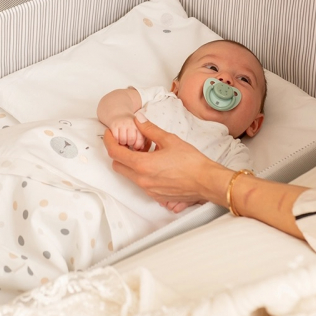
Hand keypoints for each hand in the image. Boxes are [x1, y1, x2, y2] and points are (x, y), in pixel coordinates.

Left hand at [103, 115, 230, 208]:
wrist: (206, 181)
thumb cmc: (191, 162)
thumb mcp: (169, 140)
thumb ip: (150, 130)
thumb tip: (138, 120)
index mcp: (142, 165)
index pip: (115, 153)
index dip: (109, 141)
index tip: (110, 133)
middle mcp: (142, 180)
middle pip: (118, 165)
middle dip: (118, 152)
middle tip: (128, 142)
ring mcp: (148, 190)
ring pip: (129, 174)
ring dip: (131, 163)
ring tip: (146, 151)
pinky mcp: (156, 196)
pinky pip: (141, 182)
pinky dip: (142, 172)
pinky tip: (155, 163)